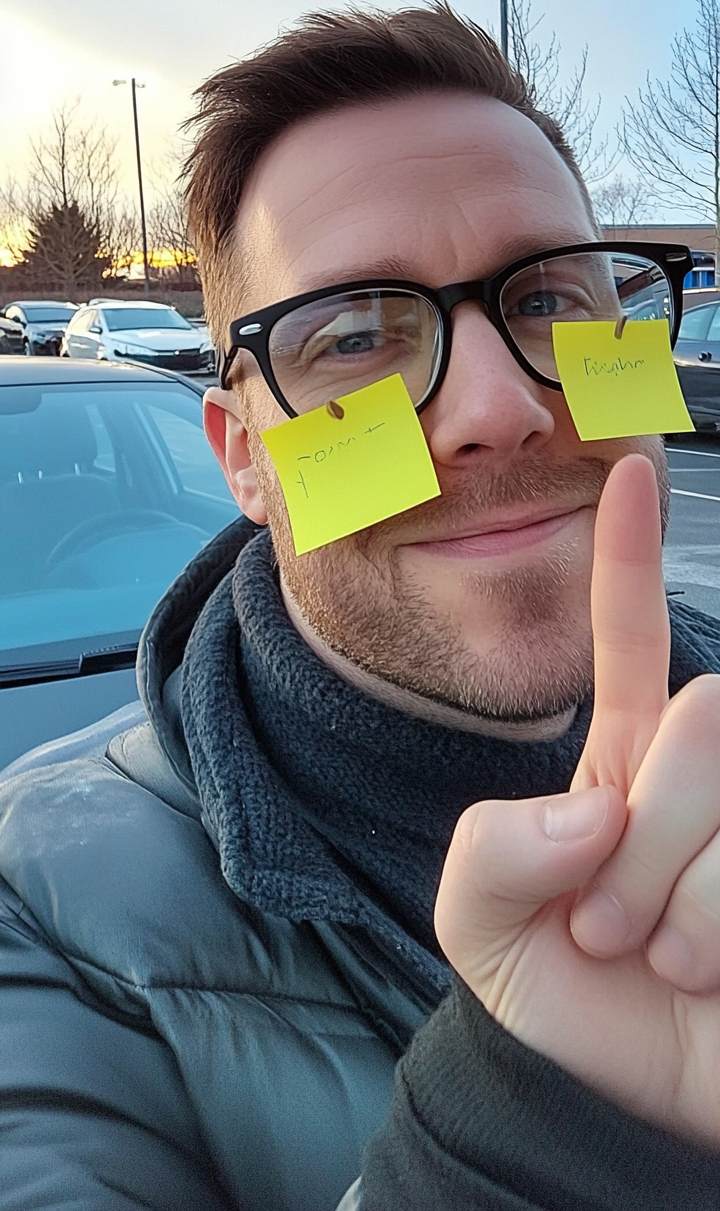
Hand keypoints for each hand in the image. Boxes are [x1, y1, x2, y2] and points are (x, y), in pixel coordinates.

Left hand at [434, 453, 719, 1150]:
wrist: (617, 1118)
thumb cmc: (565, 1016)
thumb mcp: (482, 933)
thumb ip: (489, 852)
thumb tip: (589, 813)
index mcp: (622, 766)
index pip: (630, 642)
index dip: (626, 558)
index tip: (632, 471)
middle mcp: (703, 781)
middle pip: (700, 717)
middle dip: (640, 833)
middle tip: (609, 925)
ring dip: (673, 897)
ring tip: (658, 959)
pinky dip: (711, 934)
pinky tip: (705, 980)